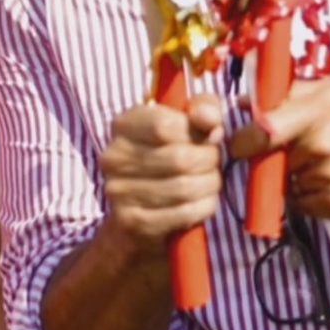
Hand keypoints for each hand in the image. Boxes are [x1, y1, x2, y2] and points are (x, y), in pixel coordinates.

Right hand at [100, 94, 223, 253]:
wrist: (142, 209)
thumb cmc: (170, 154)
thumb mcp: (185, 123)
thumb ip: (203, 109)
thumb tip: (211, 120)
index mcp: (123, 125)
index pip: (164, 125)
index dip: (197, 133)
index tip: (211, 137)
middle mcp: (113, 156)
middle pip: (179, 158)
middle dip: (209, 162)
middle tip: (215, 163)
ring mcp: (118, 189)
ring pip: (183, 188)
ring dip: (209, 186)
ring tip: (211, 181)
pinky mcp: (131, 220)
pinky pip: (181, 214)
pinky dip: (203, 208)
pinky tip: (204, 201)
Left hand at [230, 76, 329, 222]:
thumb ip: (285, 93)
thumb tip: (245, 102)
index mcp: (315, 114)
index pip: (263, 131)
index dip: (243, 140)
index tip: (238, 143)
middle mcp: (320, 148)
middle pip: (270, 159)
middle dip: (271, 156)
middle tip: (288, 150)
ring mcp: (329, 179)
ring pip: (285, 181)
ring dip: (291, 175)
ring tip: (316, 163)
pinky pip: (301, 203)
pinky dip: (305, 195)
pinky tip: (324, 180)